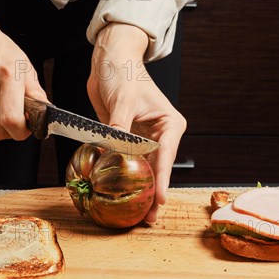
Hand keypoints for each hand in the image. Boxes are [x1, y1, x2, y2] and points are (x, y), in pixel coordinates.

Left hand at [87, 23, 186, 223]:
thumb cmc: (124, 72)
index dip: (162, 180)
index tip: (160, 200)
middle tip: (147, 218)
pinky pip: (124, 162)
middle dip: (152, 193)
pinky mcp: (125, 140)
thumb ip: (120, 127)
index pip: (166, 157)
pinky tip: (118, 192)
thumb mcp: (124, 99)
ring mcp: (142, 139)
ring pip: (141, 170)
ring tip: (135, 213)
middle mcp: (159, 135)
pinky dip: (121, 177)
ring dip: (137, 190)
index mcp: (169, 125)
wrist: (109, 60)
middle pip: (156, 169)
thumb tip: (113, 151)